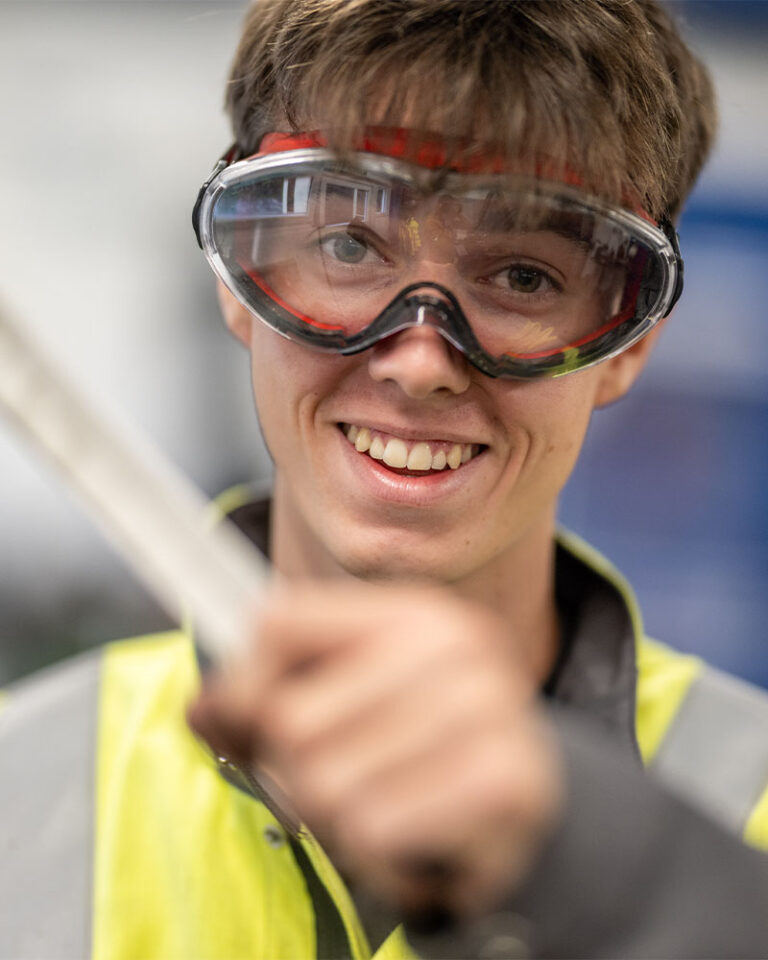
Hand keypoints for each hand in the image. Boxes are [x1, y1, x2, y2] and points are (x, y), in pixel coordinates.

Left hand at [187, 581, 562, 917]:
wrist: (536, 807)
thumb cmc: (426, 753)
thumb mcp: (353, 704)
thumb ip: (273, 698)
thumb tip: (201, 709)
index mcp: (410, 612)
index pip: (279, 622)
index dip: (244, 684)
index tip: (254, 721)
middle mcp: (452, 645)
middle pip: (290, 718)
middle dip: (296, 774)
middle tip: (346, 785)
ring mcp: (485, 706)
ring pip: (324, 785)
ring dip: (339, 822)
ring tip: (387, 810)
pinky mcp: (503, 778)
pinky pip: (374, 831)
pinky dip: (377, 857)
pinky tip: (415, 840)